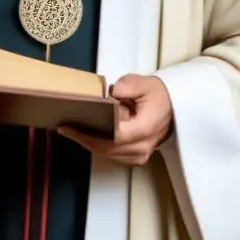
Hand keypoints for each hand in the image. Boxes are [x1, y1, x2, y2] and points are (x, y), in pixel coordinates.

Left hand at [58, 74, 172, 165]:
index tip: (71, 126)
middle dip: (84, 139)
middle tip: (65, 128)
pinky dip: (99, 146)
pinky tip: (87, 136)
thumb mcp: (144, 83)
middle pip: (107, 148)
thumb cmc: (158, 95)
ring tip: (72, 131)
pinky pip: (113, 155)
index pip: (114, 137)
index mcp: (145, 128)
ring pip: (108, 154)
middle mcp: (142, 146)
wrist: (173, 107)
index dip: (90, 134)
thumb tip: (110, 93)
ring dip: (89, 143)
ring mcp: (140, 154)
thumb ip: (127, 86)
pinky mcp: (136, 157)